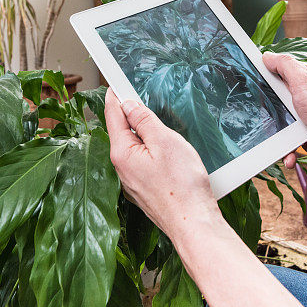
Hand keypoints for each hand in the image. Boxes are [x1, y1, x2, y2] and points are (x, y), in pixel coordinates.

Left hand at [104, 89, 221, 238]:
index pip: (113, 116)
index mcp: (121, 153)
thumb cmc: (182, 185)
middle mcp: (121, 169)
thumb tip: (128, 104)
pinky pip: (142, 163)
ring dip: (143, 135)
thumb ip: (144, 120)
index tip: (115, 83)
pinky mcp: (144, 191)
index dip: (115, 96)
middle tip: (141, 97)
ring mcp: (132, 182)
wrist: (193, 223)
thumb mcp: (165, 141)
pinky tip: (166, 152)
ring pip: (133, 149)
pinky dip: (150, 152)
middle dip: (131, 115)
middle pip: (122, 132)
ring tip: (159, 124)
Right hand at [261, 52, 306, 169]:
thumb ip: (284, 65)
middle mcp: (299, 97)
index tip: (243, 80)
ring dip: (272, 136)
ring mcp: (300, 118)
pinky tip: (288, 155)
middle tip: (252, 114)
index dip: (259, 76)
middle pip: (269, 100)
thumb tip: (266, 55)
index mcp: (300, 79)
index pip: (274, 73)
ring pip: (275, 125)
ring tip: (273, 139)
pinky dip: (285, 152)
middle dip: (261, 110)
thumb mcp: (303, 79)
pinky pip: (285, 145)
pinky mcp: (301, 138)